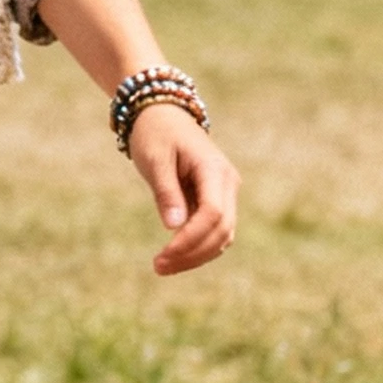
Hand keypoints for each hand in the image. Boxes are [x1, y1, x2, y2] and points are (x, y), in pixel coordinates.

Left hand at [126, 104, 238, 276]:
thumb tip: (174, 227)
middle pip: (222, 230)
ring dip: (196, 255)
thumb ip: (166, 192)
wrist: (163, 115)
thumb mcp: (155, 160)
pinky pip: (215, 231)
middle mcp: (227, 183)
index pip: (213, 214)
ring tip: (161, 266)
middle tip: (158, 267)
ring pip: (222, 236)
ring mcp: (226, 193)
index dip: (191, 239)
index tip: (164, 254)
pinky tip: (173, 256)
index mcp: (214, 170)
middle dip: (193, 253)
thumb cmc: (155, 134)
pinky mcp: (217, 200)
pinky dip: (198, 247)